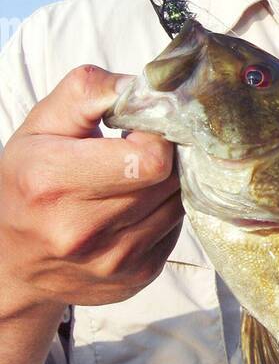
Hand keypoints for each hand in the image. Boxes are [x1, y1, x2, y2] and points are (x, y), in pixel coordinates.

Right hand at [0, 64, 183, 311]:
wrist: (13, 260)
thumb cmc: (26, 184)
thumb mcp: (39, 127)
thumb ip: (87, 92)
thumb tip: (142, 86)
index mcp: (54, 181)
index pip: (150, 158)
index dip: (156, 135)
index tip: (140, 128)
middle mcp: (83, 229)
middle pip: (168, 180)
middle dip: (164, 155)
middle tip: (140, 149)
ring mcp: (113, 260)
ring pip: (177, 204)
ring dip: (166, 184)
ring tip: (134, 177)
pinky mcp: (136, 277)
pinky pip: (176, 230)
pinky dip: (163, 212)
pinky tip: (135, 206)